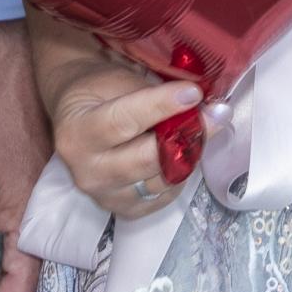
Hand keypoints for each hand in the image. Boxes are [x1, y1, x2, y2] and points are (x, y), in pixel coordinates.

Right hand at [31, 23, 198, 222]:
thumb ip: (153, 94)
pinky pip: (164, 196)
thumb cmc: (97, 91)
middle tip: (216, 114)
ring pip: (161, 181)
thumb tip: (199, 102)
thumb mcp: (117, 81)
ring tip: (203, 129)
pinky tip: (183, 152)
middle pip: (146, 160)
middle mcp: (87, 171)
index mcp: (77, 133)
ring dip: (189, 154)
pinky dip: (179, 174)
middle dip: (187, 135)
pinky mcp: (124, 210)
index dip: (161, 106)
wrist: (75, 118)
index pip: (123, 122)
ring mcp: (105, 195)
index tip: (193, 92)